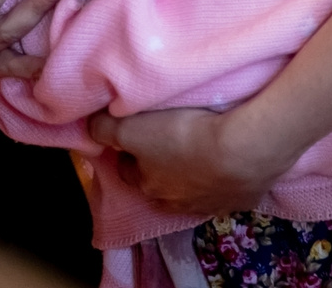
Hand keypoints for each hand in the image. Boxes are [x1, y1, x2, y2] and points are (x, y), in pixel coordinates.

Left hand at [88, 104, 295, 217]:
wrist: (241, 151)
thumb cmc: (180, 136)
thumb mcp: (131, 127)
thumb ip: (106, 128)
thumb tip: (90, 127)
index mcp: (147, 185)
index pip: (129, 171)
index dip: (130, 153)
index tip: (136, 136)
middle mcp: (174, 202)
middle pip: (160, 184)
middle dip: (161, 167)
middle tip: (169, 141)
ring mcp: (208, 204)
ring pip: (192, 190)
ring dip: (193, 174)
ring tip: (201, 149)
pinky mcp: (239, 200)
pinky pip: (225, 189)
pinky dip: (224, 177)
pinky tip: (229, 159)